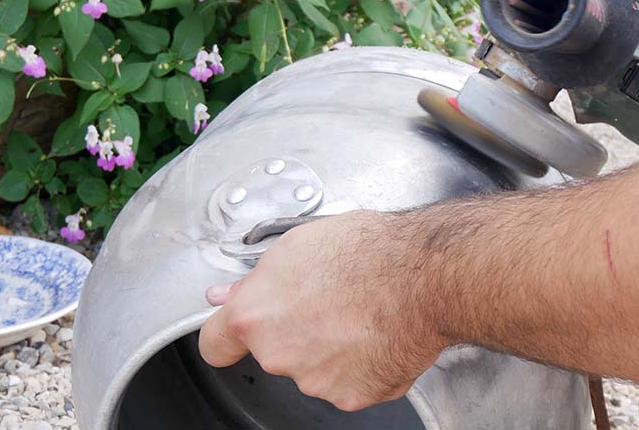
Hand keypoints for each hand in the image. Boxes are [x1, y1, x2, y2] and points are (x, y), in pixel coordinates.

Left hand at [198, 210, 444, 411]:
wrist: (424, 275)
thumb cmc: (368, 251)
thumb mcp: (299, 244)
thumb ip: (257, 280)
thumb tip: (229, 294)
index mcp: (255, 316)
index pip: (214, 344)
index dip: (225, 335)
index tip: (235, 333)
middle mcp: (279, 355)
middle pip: (274, 350)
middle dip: (294, 329)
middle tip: (327, 298)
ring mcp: (317, 380)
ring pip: (314, 366)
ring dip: (330, 346)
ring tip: (361, 310)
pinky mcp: (354, 395)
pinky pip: (350, 380)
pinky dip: (362, 363)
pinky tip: (378, 331)